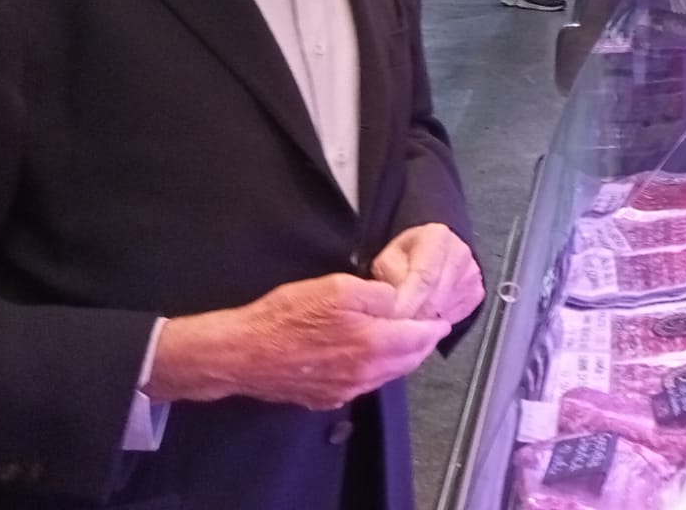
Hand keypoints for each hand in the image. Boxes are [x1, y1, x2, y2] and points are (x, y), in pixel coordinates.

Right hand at [147, 274, 449, 409]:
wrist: (241, 353)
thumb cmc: (287, 315)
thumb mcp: (339, 287)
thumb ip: (378, 295)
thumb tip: (397, 302)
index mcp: (374, 344)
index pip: (420, 338)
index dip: (434, 327)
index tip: (443, 319)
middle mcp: (364, 374)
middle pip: (408, 361)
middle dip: (421, 345)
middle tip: (429, 329)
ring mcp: (344, 390)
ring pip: (386, 376)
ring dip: (400, 359)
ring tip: (405, 340)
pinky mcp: (325, 398)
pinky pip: (363, 385)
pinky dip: (375, 370)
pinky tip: (370, 356)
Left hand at [371, 223, 483, 325]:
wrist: (430, 250)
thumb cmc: (406, 255)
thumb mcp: (387, 260)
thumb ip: (389, 282)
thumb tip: (395, 309)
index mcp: (437, 237)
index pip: (424, 277)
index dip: (407, 303)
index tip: (394, 319)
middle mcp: (461, 252)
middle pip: (436, 298)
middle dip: (414, 317)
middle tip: (397, 326)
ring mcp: (472, 273)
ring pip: (445, 310)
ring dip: (425, 321)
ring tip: (410, 316)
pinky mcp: (477, 291)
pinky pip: (455, 316)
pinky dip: (438, 321)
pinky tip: (427, 313)